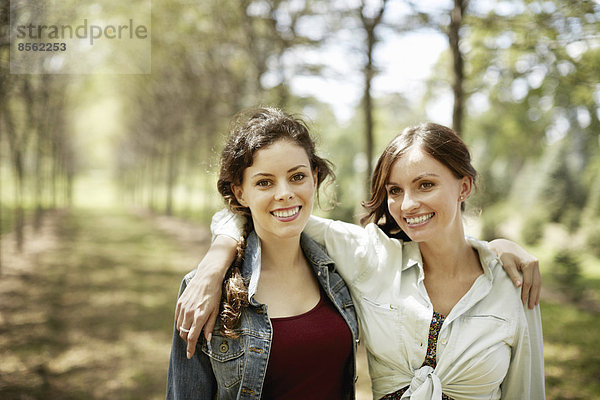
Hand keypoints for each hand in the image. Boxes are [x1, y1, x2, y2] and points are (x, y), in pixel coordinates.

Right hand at [175, 235, 237, 357]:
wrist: (207, 277)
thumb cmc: (214, 294)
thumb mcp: (216, 311)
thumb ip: (210, 326)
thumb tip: (207, 339)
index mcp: (199, 317)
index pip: (192, 338)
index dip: (190, 348)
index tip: (189, 355)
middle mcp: (189, 314)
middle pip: (184, 334)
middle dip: (188, 340)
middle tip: (194, 341)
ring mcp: (183, 308)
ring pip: (179, 327)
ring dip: (184, 332)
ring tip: (191, 330)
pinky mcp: (180, 303)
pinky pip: (177, 318)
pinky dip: (181, 323)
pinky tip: (187, 321)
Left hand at [489, 238, 540, 308]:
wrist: (505, 245)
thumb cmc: (503, 255)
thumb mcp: (507, 264)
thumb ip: (513, 275)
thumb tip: (519, 286)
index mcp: (529, 263)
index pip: (528, 282)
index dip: (526, 293)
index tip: (522, 302)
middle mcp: (535, 263)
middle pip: (536, 283)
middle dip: (533, 296)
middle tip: (531, 307)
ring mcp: (536, 264)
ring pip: (538, 281)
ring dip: (537, 293)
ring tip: (535, 304)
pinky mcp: (534, 265)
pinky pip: (537, 278)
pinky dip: (536, 287)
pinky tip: (535, 295)